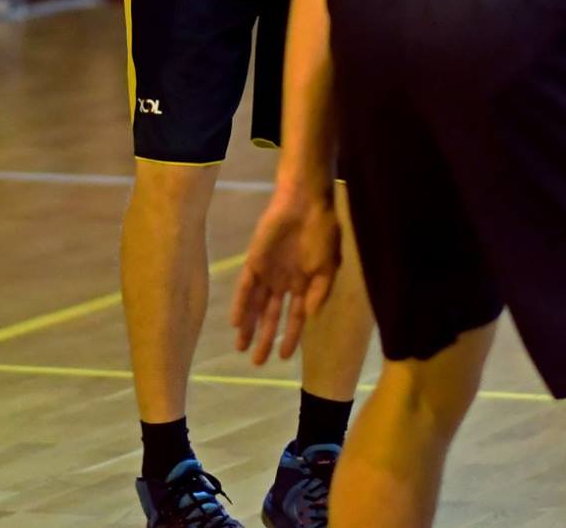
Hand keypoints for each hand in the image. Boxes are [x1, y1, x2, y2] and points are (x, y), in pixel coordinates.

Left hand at [231, 187, 340, 365]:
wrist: (305, 204)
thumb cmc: (321, 232)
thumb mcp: (328, 266)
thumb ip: (320, 292)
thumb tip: (311, 317)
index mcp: (303, 284)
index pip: (295, 317)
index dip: (290, 337)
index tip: (285, 358)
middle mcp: (283, 282)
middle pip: (272, 316)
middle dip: (265, 339)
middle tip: (257, 362)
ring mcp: (268, 273)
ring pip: (256, 306)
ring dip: (249, 326)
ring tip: (241, 348)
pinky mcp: (254, 262)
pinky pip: (245, 288)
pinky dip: (241, 306)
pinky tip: (237, 323)